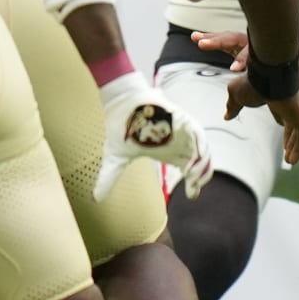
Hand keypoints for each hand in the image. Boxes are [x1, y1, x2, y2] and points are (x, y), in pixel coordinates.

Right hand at [96, 73, 211, 200]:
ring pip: (202, 150)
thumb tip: (96, 197)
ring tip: (192, 179)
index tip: (191, 195)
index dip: (193, 184)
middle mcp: (178, 143)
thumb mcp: (115, 157)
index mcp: (168, 152)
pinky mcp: (183, 120)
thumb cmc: (120, 126)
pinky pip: (199, 135)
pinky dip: (200, 149)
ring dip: (202, 165)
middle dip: (200, 178)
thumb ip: (109, 177)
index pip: (188, 170)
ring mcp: (182, 132)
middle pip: (199, 162)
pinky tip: (192, 161)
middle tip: (192, 190)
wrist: (119, 101)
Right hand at [194, 30, 298, 164]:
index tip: (280, 127)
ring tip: (289, 160)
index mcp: (276, 96)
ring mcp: (297, 110)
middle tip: (287, 149)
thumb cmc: (253, 82)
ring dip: (295, 147)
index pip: (282, 111)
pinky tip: (292, 160)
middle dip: (290, 137)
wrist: (266, 76)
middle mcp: (290, 103)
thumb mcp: (237, 94)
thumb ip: (233, 106)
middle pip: (293, 123)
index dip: (281, 120)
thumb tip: (226, 115)